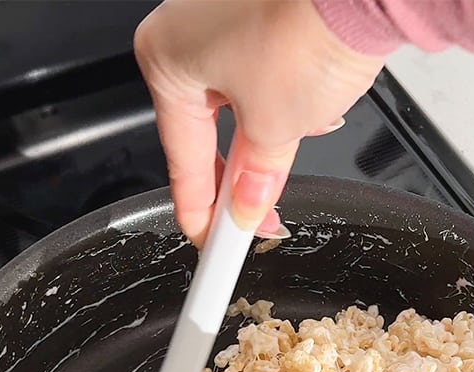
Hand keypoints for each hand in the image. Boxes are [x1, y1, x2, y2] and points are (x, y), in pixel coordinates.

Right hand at [133, 0, 384, 244]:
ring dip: (269, 132)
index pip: (182, 158)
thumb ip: (255, 177)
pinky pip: (262, 68)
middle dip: (240, 173)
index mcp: (164, 58)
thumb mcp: (275, 126)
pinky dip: (284, 95)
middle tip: (255, 217)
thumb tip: (247, 208)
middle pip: (208, 129)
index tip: (212, 245)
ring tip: (295, 143)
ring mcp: (224, 12)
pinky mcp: (263, 8)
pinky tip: (310, 105)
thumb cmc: (307, 23)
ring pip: (239, 99)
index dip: (200, 212)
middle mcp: (185, 29)